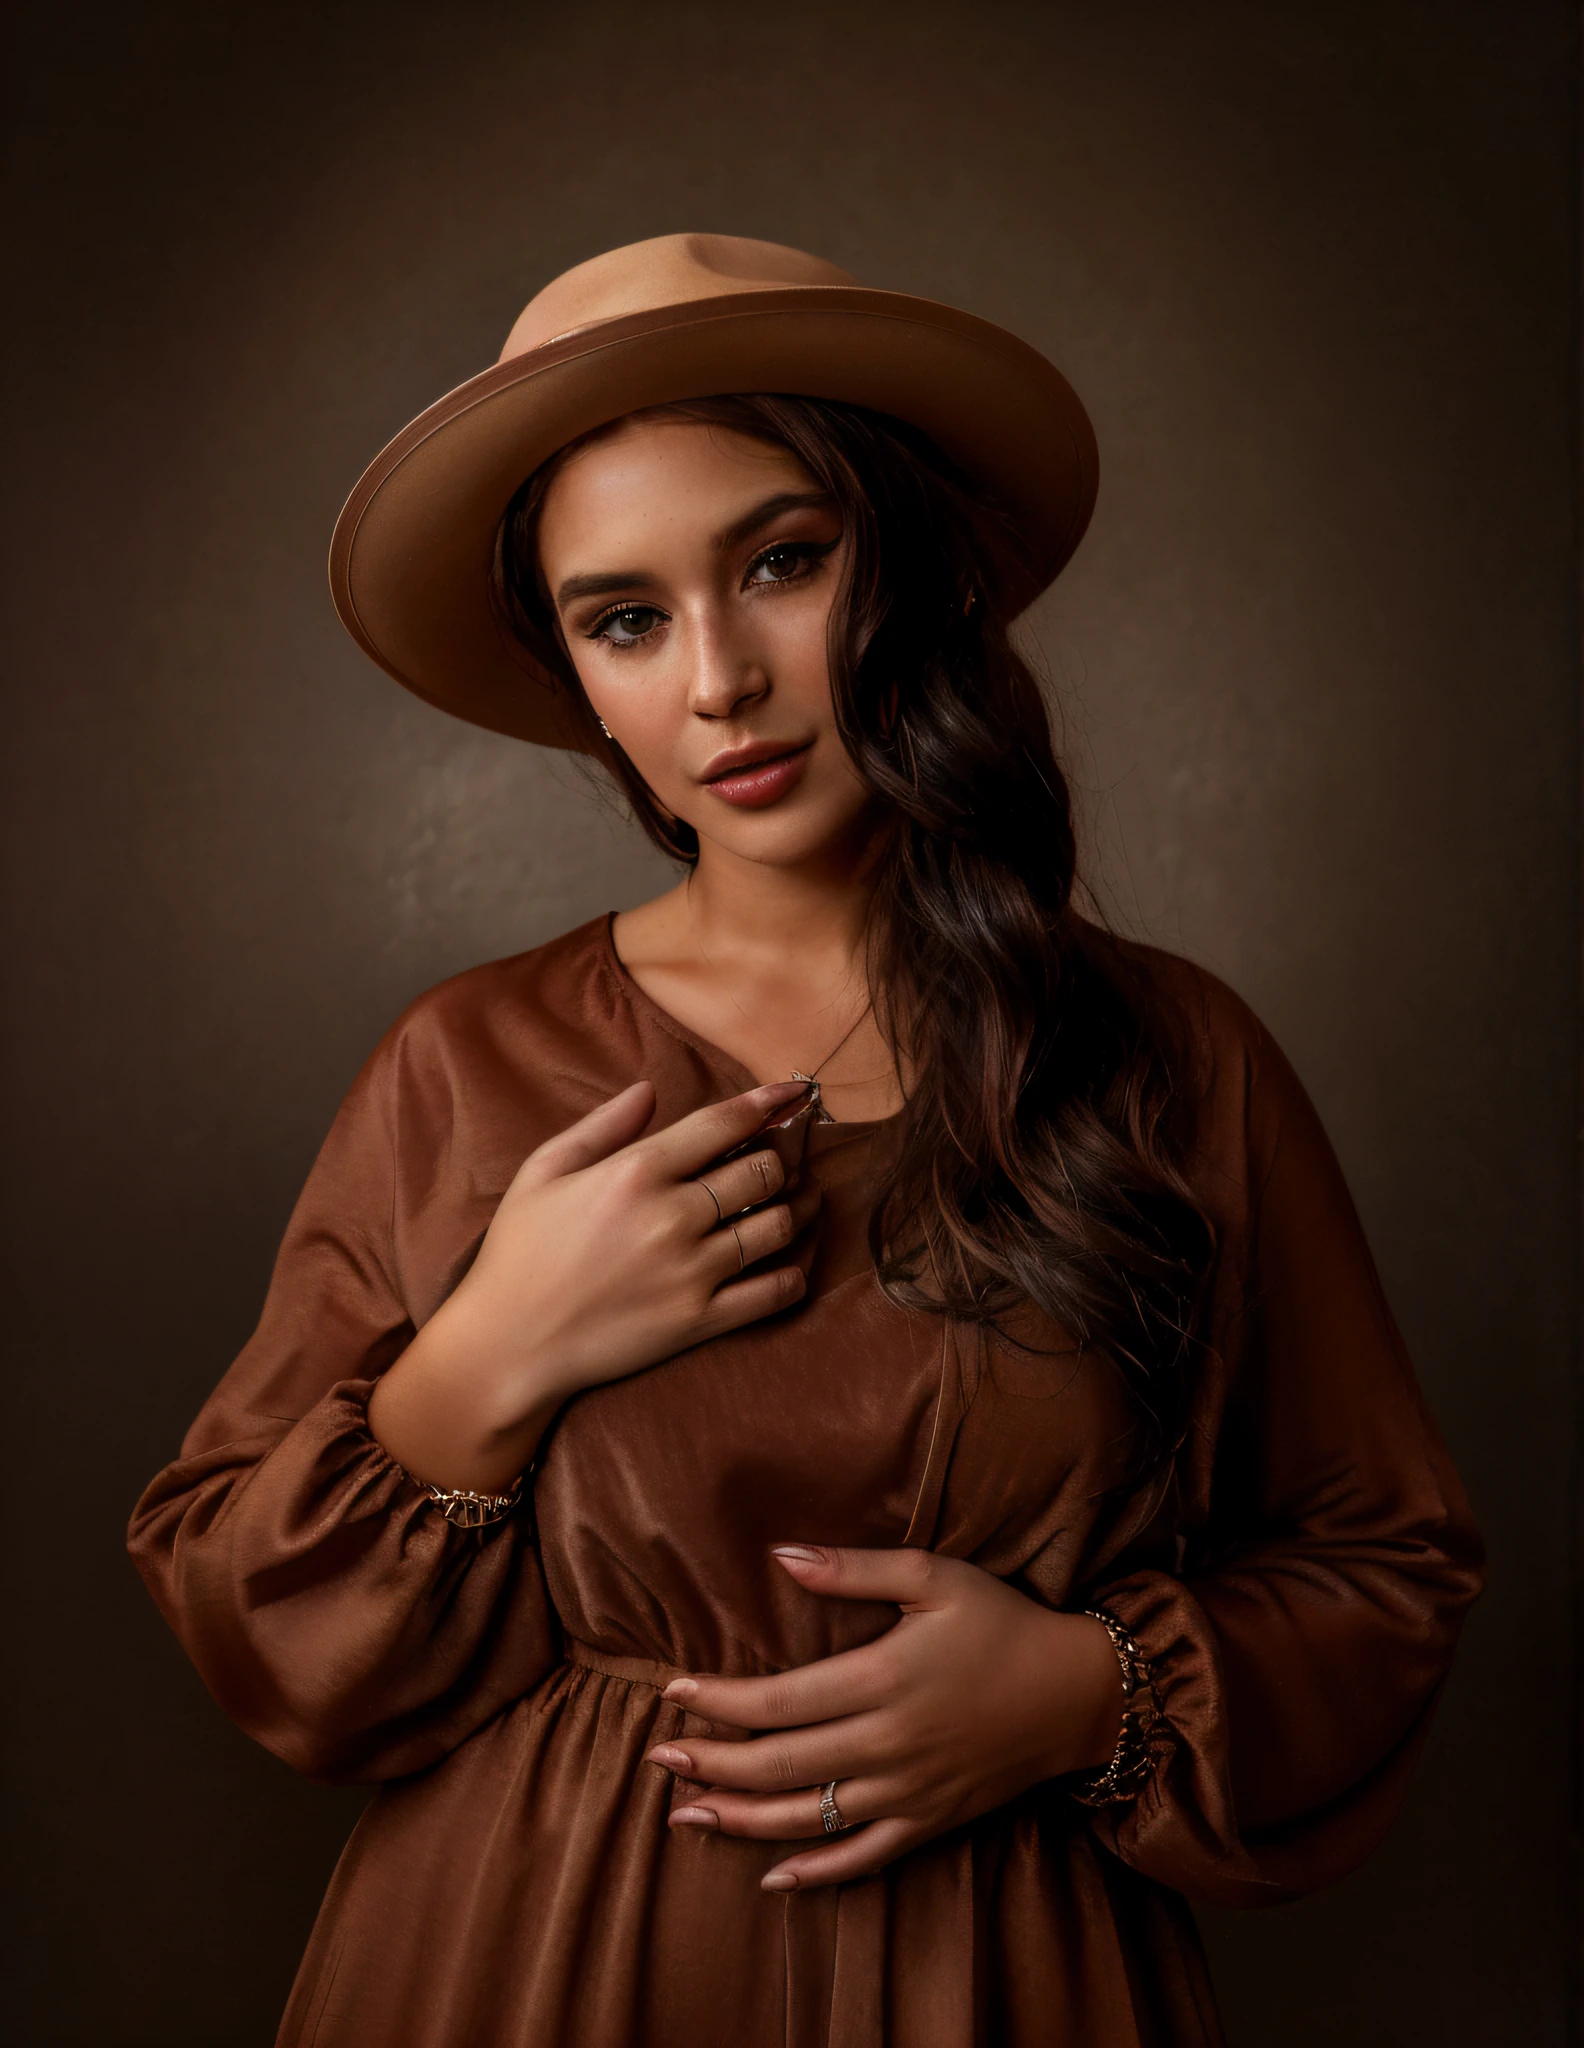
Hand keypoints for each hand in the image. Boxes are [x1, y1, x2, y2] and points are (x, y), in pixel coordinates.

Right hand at [368, 1078, 817, 1491]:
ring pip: (779, 1227)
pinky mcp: (700, 1320)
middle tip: (780, 1160)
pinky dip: (794, 1273)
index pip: (724, 1124)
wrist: (508, 1345)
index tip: (791, 1094)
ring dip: (798, 1210)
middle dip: (779, 1159)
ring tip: (801, 1203)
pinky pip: (775, 1291)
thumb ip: (602, 1125)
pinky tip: (790, 1262)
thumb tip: (650, 1090)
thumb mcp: (544, 1171)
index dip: (767, 1103)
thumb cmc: (519, 1253)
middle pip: (763, 1171)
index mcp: (636, 1171)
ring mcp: (691, 1271)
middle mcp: (672, 1216)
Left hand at [645, 1545, 1122, 1890]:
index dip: (720, 1702)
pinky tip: (771, 1877)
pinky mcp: (931, 1820)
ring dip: (740, 1821)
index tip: (674, 1693)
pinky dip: (815, 1871)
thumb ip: (853, 1567)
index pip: (779, 1700)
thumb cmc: (1001, 1622)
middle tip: (658, 1759)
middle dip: (712, 1765)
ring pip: (809, 1818)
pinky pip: (864, 1856)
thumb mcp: (933, 1575)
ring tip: (684, 1818)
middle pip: (780, 1765)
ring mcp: (909, 1791)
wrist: (1078, 1692)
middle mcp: (889, 1744)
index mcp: (883, 1679)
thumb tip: (780, 1555)